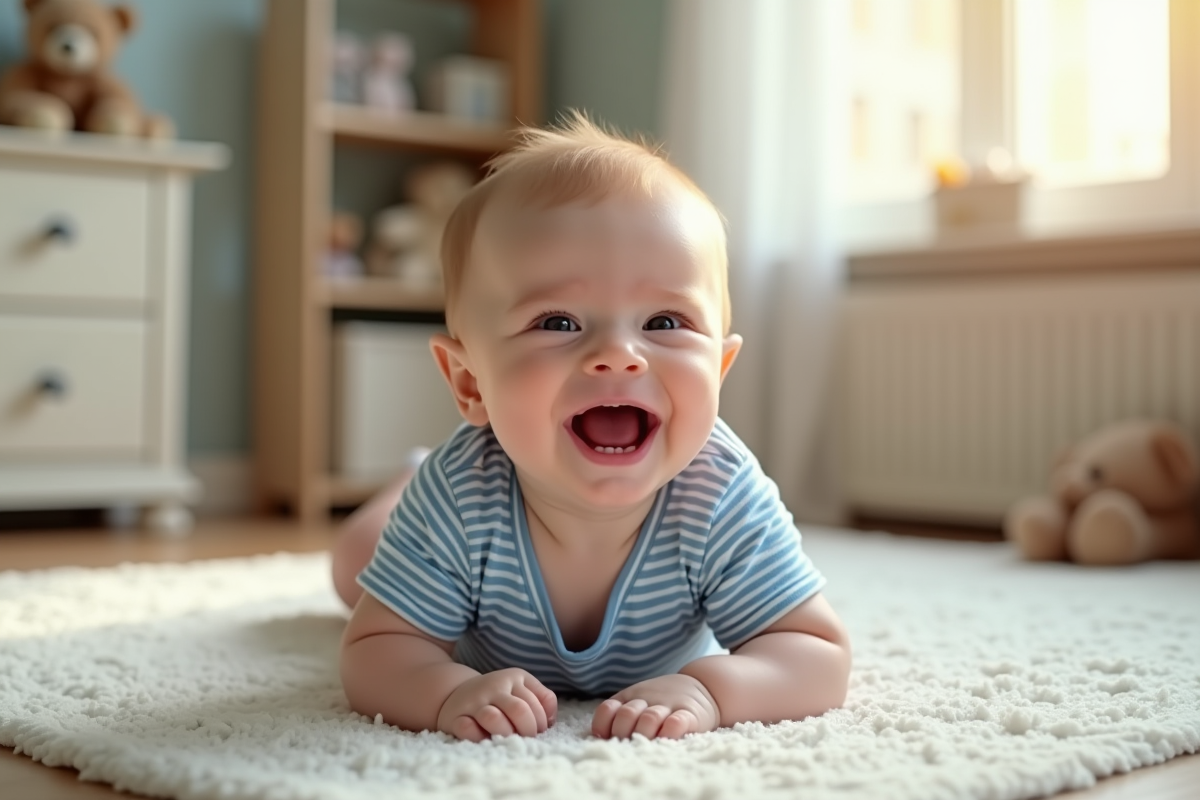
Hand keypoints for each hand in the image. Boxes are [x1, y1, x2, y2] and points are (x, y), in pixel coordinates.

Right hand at [436, 668, 556, 741]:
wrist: (456, 692)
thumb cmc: (498, 696)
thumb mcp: (522, 688)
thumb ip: (542, 699)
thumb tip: (550, 721)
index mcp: (514, 677)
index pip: (536, 703)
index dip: (541, 723)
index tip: (537, 731)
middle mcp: (494, 686)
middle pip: (519, 711)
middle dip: (528, 731)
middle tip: (525, 739)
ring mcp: (474, 701)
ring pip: (494, 718)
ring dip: (505, 734)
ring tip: (508, 739)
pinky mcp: (455, 716)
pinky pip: (467, 729)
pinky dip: (477, 737)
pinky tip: (483, 738)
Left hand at [591, 673, 719, 739]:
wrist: (704, 686)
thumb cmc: (663, 702)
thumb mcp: (640, 701)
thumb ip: (622, 716)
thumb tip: (599, 739)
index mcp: (630, 698)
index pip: (608, 709)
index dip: (603, 724)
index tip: (604, 738)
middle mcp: (647, 700)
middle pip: (627, 714)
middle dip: (622, 732)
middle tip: (625, 745)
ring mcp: (668, 706)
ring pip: (650, 718)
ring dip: (643, 732)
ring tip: (644, 744)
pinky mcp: (690, 714)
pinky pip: (678, 722)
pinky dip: (669, 731)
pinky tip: (665, 739)